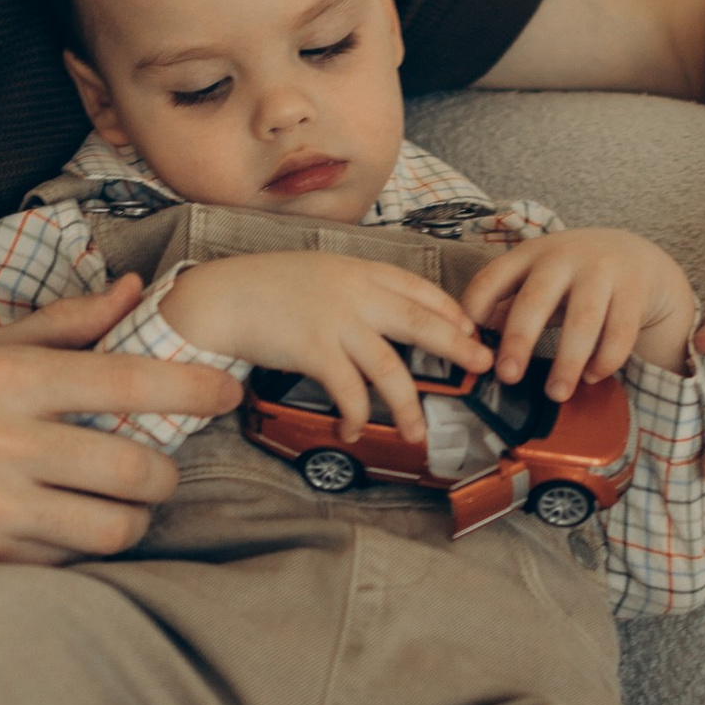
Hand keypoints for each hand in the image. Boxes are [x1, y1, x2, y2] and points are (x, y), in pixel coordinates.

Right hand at [0, 279, 239, 572]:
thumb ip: (62, 325)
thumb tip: (138, 290)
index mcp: (2, 377)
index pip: (124, 377)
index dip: (190, 386)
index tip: (228, 391)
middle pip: (134, 466)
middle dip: (162, 472)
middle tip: (154, 467)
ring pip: (114, 526)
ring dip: (128, 518)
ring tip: (111, 503)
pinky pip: (71, 563)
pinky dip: (78, 549)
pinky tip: (58, 529)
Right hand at [166, 251, 489, 443]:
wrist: (221, 297)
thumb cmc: (264, 287)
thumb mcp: (317, 272)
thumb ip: (351, 287)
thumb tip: (380, 313)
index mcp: (357, 270)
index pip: (417, 287)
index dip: (448, 309)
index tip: (469, 327)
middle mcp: (354, 293)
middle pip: (420, 322)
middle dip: (456, 346)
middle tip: (483, 364)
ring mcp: (336, 321)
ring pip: (390, 368)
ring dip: (409, 407)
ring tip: (420, 434)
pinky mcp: (315, 349)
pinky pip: (349, 391)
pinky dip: (357, 416)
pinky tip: (354, 431)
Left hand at [457, 229, 697, 396]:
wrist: (636, 255)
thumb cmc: (574, 276)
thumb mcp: (538, 277)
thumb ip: (507, 303)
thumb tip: (473, 341)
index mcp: (530, 254)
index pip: (492, 277)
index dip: (475, 307)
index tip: (467, 341)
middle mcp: (563, 257)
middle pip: (536, 299)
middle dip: (519, 340)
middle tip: (508, 376)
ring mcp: (601, 271)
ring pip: (583, 321)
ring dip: (568, 362)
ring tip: (556, 394)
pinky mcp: (633, 290)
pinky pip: (619, 332)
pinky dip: (605, 360)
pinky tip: (592, 377)